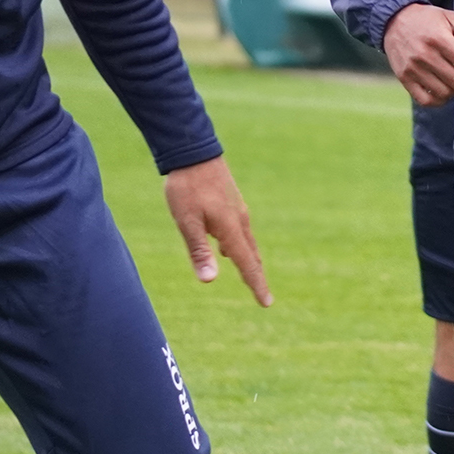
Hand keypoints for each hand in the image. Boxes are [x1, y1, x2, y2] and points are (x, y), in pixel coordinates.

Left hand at [164, 156, 271, 306]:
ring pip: (247, 241)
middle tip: (263, 295)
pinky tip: (228, 247)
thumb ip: (198, 251)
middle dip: (256, 275)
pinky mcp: (231, 201)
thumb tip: (209, 281)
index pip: (247, 264)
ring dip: (249, 260)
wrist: (193, 150)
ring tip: (251, 274)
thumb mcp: (187, 221)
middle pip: (251, 254)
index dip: (256, 284)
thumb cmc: (186, 187)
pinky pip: (240, 230)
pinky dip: (241, 245)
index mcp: (230, 228)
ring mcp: (237, 209)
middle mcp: (239, 220)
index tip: (266, 303)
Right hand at [383, 4, 453, 106]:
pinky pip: (426, 100)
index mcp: (437, 39)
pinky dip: (440, 100)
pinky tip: (447, 91)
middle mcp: (424, 56)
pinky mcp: (404, 79)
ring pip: (444, 93)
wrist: (391, 20)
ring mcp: (413, 70)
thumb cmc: (424, 19)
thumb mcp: (447, 16)